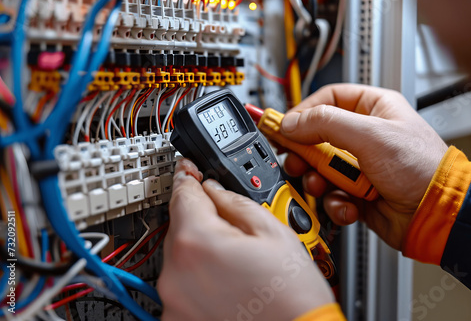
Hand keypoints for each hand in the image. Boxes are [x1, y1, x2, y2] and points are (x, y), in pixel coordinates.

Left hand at [158, 159, 333, 320]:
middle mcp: (176, 273)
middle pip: (180, 225)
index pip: (182, 194)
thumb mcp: (273, 232)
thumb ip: (236, 202)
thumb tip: (215, 189)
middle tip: (232, 224)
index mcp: (197, 242)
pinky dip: (198, 276)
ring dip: (200, 248)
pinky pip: (182, 283)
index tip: (189, 168)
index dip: (188, 176)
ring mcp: (174, 300)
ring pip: (180, 255)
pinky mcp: (177, 319)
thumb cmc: (293, 298)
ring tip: (237, 260)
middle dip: (201, 217)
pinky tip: (227, 280)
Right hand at [280, 84, 447, 249]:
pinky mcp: (356, 192)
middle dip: (305, 154)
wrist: (437, 215)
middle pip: (316, 137)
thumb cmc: (421, 168)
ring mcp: (359, 165)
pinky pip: (331, 194)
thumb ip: (324, 123)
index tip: (282, 127)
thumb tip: (290, 122)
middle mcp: (363, 136)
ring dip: (319, 181)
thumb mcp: (370, 135)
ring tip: (326, 186)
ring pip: (319, 169)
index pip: (325, 100)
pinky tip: (349, 205)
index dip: (302, 113)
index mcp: (372, 108)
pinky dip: (335, 203)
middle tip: (297, 161)